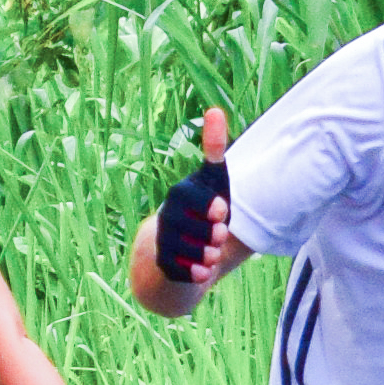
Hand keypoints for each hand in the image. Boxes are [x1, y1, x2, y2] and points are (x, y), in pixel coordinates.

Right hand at [151, 115, 239, 288]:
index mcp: (180, 195)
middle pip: (199, 230)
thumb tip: (215, 110)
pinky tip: (204, 271)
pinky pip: (183, 273)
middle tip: (219, 236)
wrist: (177, 245)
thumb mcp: (213, 180)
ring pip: (193, 252)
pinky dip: (198, 274)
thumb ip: (214, 149)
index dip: (210, 208)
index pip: (192, 199)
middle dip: (214, 236)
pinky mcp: (163, 266)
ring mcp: (163, 242)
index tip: (220, 212)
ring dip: (210, 255)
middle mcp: (166, 217)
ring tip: (212, 252)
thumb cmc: (202, 208)